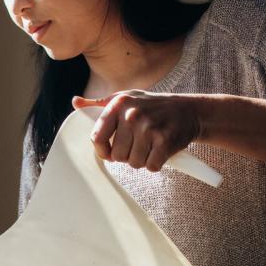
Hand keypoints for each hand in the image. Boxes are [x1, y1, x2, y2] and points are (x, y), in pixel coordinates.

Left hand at [72, 91, 201, 170]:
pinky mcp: (165, 142)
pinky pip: (151, 166)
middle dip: (127, 155)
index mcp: (118, 104)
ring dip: (142, 159)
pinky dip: (156, 163)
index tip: (110, 152)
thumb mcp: (126, 98)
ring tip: (150, 145)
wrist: (189, 110)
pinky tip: (161, 150)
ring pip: (133, 163)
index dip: (102, 151)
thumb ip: (100, 103)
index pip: (96, 138)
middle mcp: (132, 115)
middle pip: (117, 156)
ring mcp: (149, 128)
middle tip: (139, 143)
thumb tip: (76, 103)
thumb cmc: (153, 106)